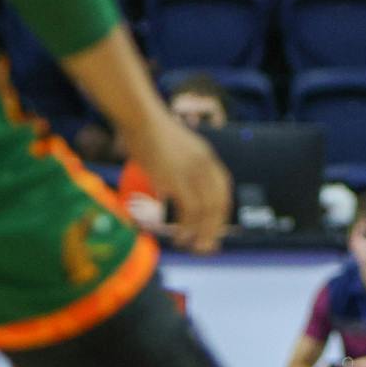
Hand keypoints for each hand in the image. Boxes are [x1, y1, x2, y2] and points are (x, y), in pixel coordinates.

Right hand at [120, 114, 230, 253]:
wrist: (141, 119)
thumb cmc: (149, 131)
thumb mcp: (175, 146)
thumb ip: (181, 163)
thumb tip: (172, 182)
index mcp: (207, 158)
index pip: (223, 190)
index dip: (221, 212)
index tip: (215, 228)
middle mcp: (205, 167)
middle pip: (217, 204)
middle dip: (214, 229)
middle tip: (206, 247)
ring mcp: (192, 174)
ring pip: (205, 211)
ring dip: (200, 233)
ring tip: (190, 246)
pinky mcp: (175, 180)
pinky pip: (188, 211)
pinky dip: (186, 227)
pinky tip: (179, 236)